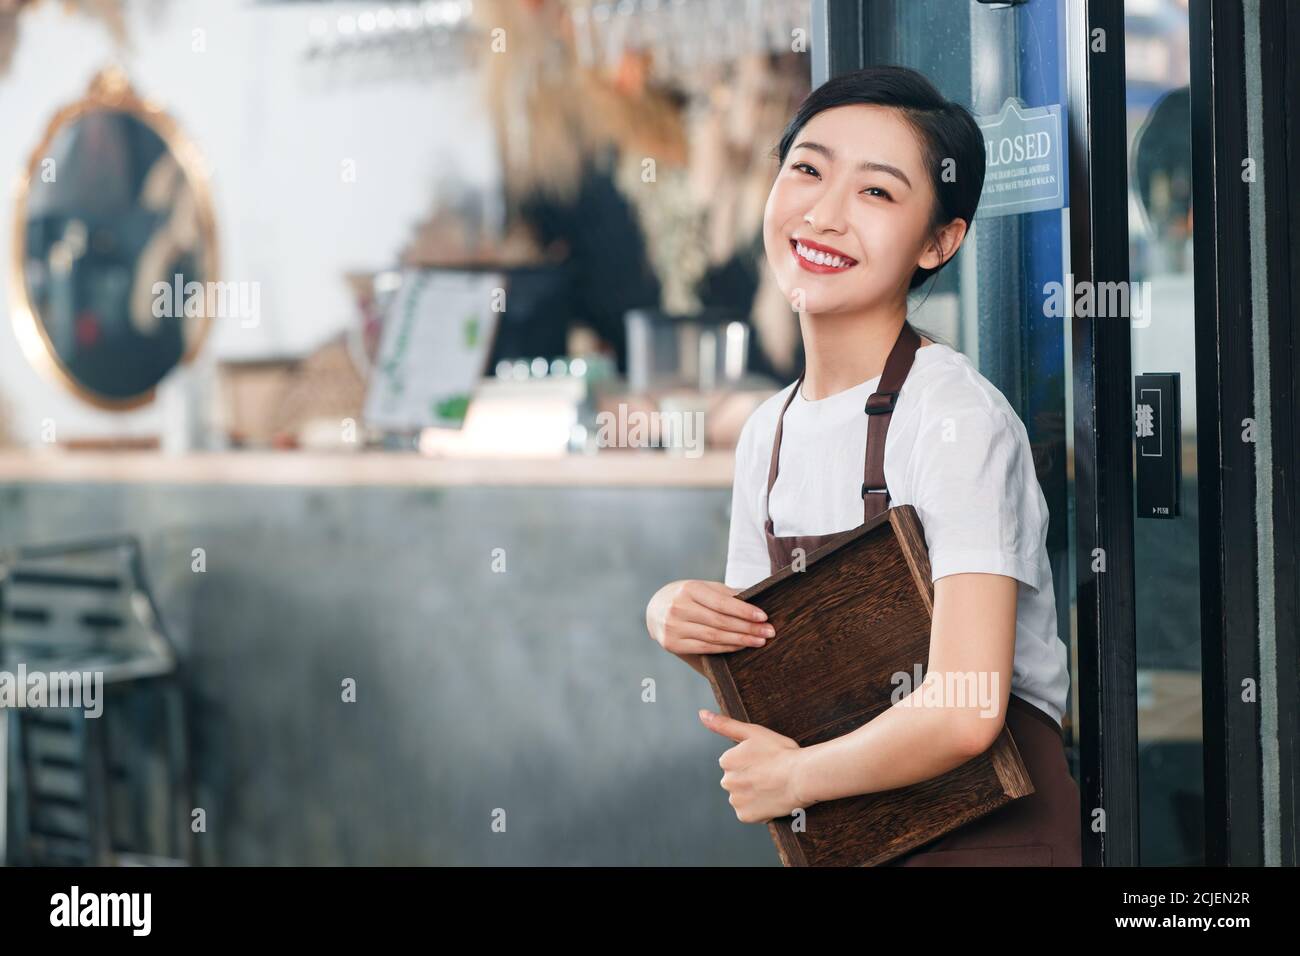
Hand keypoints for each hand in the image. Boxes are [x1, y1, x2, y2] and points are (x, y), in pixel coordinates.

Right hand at [645, 580, 774, 655]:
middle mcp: (678, 608)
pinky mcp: (671, 644)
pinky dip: (726, 648)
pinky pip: (705, 648)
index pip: (722, 603)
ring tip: (759, 641)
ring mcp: (673, 627)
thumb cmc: (687, 596)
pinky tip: (740, 646)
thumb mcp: (704, 588)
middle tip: (769, 632)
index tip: (763, 617)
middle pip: (720, 622)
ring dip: (740, 640)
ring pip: (714, 637)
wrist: (655, 608)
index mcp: (689, 589)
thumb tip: (757, 596)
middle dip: (747, 628)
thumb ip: (727, 593)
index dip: (744, 611)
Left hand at [700, 708, 813, 822]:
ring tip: (773, 786)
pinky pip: (750, 812)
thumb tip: (701, 714)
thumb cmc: (781, 752)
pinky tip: (771, 799)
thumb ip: (724, 724)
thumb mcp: (753, 731)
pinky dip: (759, 809)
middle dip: (751, 778)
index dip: (753, 762)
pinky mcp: (746, 816)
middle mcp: (726, 782)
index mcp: (726, 761)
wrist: (801, 777)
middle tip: (771, 774)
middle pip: (738, 780)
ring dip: (755, 794)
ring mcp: (735, 800)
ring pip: (743, 796)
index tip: (767, 760)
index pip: (736, 763)